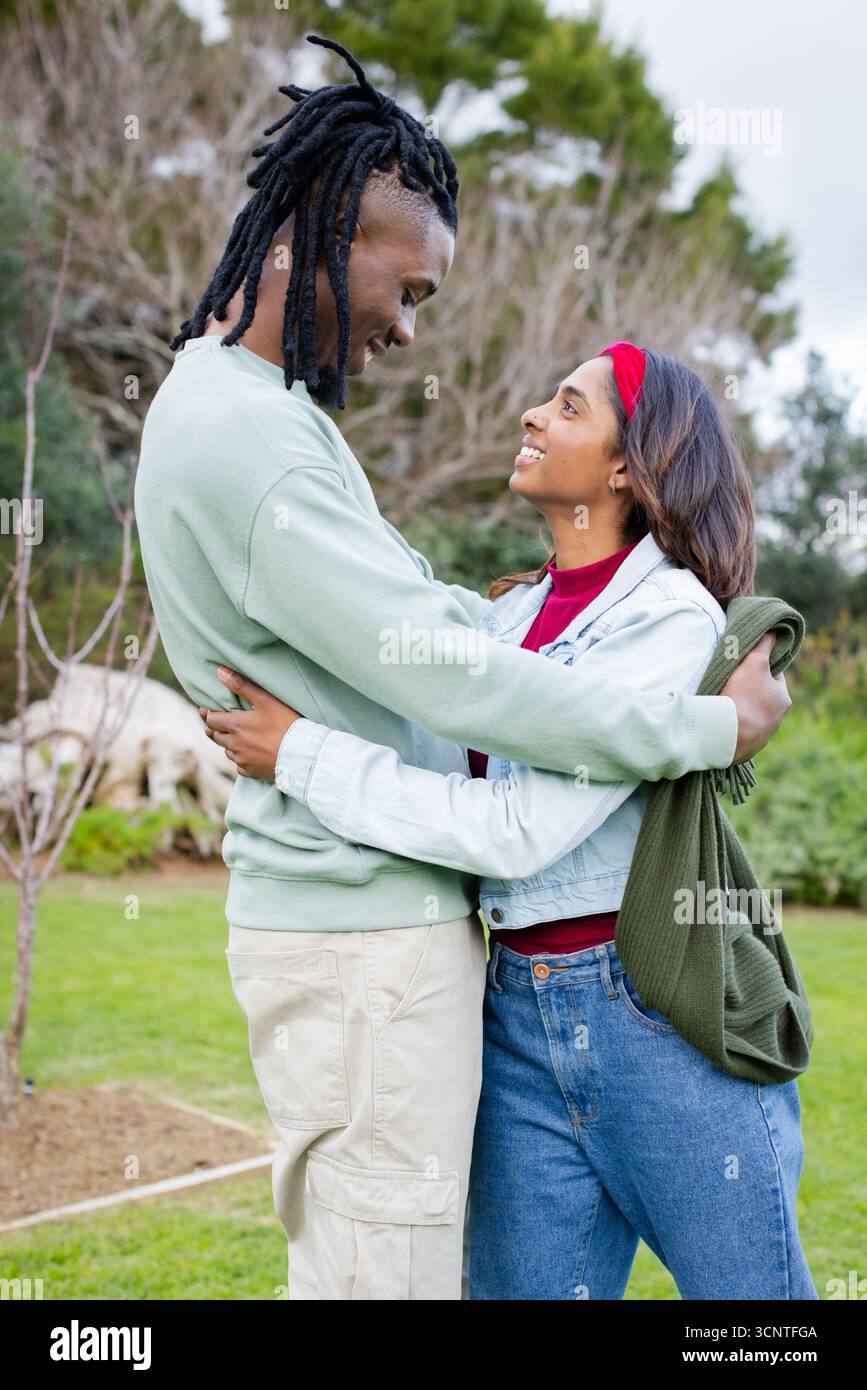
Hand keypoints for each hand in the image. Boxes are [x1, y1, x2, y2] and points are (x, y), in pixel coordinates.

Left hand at [198, 667, 302, 780]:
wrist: (302, 754)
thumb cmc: (286, 724)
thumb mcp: (266, 700)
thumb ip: (242, 685)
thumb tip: (220, 672)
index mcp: (235, 725)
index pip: (210, 720)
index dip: (208, 714)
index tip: (206, 711)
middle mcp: (234, 744)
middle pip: (215, 736)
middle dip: (216, 729)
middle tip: (220, 724)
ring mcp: (241, 760)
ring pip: (227, 751)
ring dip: (229, 744)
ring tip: (239, 738)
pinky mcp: (250, 772)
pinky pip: (239, 765)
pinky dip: (241, 758)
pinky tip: (251, 754)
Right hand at [722, 633, 791, 762]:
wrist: (727, 734)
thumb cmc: (742, 695)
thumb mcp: (753, 663)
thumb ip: (764, 645)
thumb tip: (774, 629)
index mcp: (783, 699)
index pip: (774, 677)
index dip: (761, 667)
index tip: (746, 664)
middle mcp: (777, 720)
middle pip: (764, 698)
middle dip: (751, 691)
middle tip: (732, 683)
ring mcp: (762, 737)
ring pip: (752, 717)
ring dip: (741, 710)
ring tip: (724, 703)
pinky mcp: (746, 750)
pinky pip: (740, 733)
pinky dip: (733, 726)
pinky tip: (721, 722)